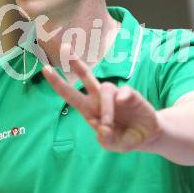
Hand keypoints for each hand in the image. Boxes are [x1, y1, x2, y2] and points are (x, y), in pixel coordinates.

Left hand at [41, 45, 162, 152]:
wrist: (148, 135)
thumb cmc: (125, 138)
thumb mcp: (114, 145)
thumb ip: (106, 140)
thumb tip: (102, 128)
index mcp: (89, 110)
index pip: (70, 94)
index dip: (58, 82)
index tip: (46, 69)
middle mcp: (99, 99)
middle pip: (85, 76)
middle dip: (75, 62)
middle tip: (64, 46)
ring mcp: (115, 95)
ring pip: (105, 89)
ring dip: (106, 108)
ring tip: (110, 125)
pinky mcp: (131, 94)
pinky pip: (124, 92)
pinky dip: (123, 97)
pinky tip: (123, 103)